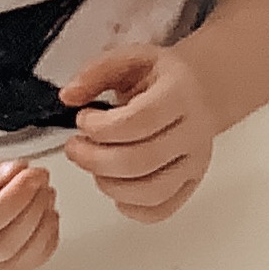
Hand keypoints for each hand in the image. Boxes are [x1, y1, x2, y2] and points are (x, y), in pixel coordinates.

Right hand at [0, 139, 59, 269]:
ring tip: (42, 191)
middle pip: (1, 248)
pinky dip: (39, 242)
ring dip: (40, 228)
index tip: (33, 173)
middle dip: (31, 210)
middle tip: (40, 176)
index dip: (14, 199)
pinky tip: (43, 213)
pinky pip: (15, 264)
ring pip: (14, 264)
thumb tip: (16, 173)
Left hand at [58, 45, 216, 222]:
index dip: (102, 127)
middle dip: (94, 159)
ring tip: (94, 164)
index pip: (140, 120)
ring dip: (108, 184)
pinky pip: (159, 210)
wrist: (199, 90)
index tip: (83, 118)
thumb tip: (69, 97)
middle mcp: (194, 131)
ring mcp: (195, 161)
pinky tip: (116, 183)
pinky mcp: (190, 184)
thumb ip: (96, 72)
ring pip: (150, 191)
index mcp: (180, 93)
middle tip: (75, 147)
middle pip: (141, 161)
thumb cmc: (161, 77)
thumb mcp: (131, 59)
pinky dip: (129, 206)